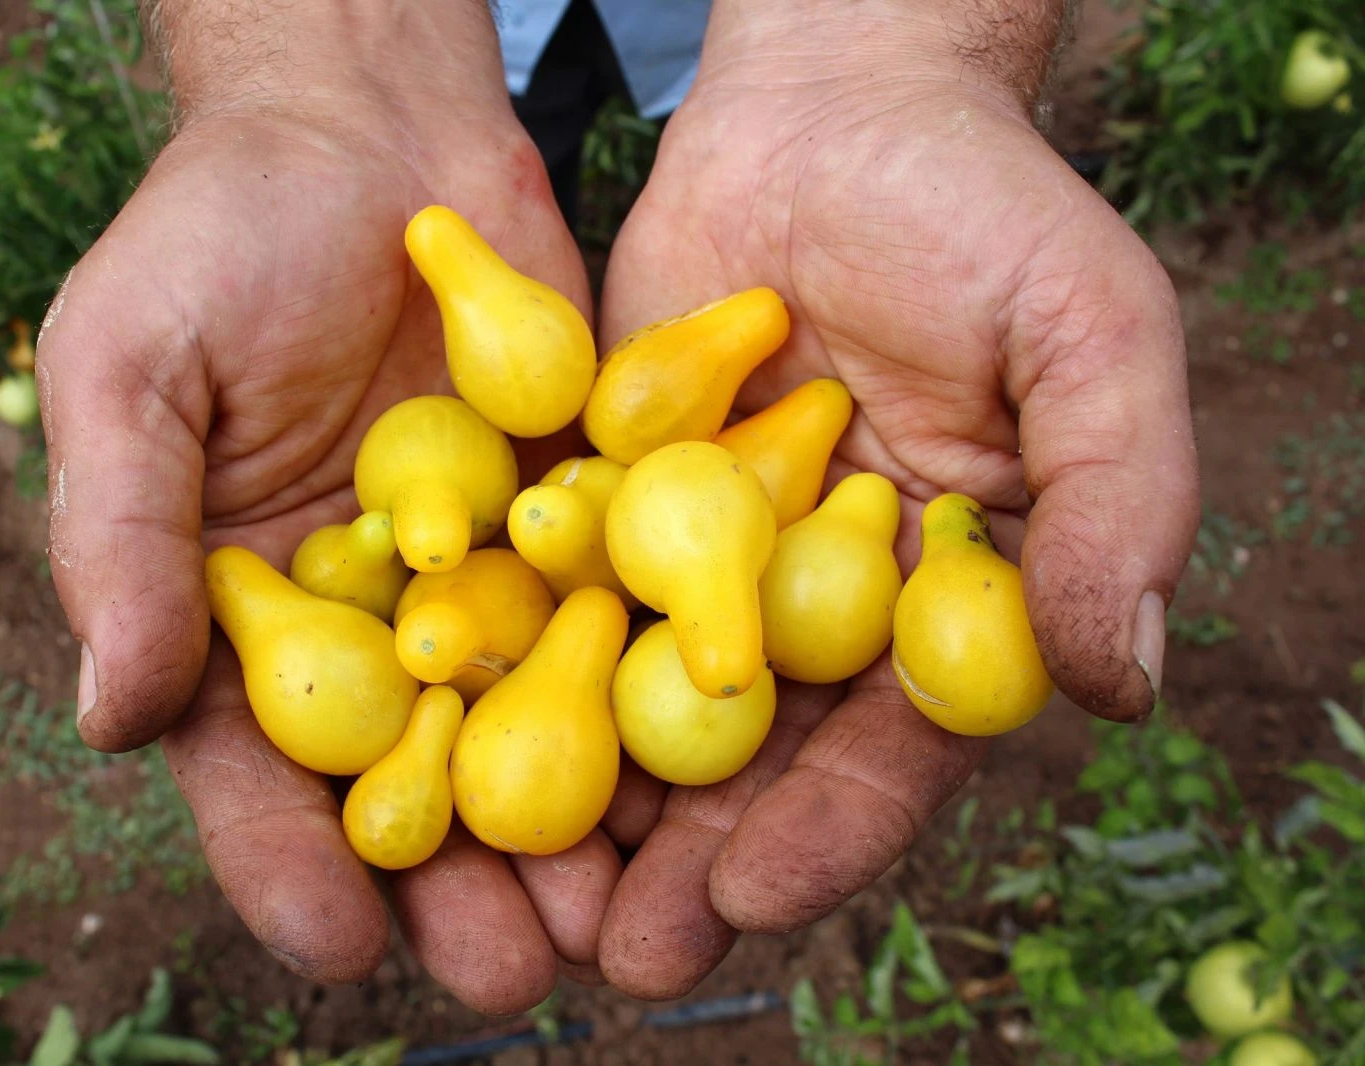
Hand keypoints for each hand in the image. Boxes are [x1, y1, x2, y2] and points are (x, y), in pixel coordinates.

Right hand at [35, 6, 625, 1011]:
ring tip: (619, 920)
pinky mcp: (578, 516)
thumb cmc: (215, 235)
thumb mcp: (130, 369)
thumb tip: (111, 720)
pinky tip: (696, 769)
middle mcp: (370, 616)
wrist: (368, 127)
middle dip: (457, 885)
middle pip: (411, 779)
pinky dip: (649, 691)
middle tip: (513, 973)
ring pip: (527, 726)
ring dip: (570, 828)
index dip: (288, 861)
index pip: (255, 764)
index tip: (336, 942)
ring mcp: (483, 574)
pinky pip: (614, 614)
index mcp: (241, 610)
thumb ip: (120, 540)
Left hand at [592, 0, 1199, 996]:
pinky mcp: (605, 491)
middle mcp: (805, 599)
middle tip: (622, 958)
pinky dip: (509, 653)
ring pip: (635, 693)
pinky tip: (451, 725)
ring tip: (518, 887)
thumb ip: (1115, 502)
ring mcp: (695, 550)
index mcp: (927, 601)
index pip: (884, 747)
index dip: (828, 828)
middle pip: (745, 754)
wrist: (836, 104)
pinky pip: (555, 581)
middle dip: (688, 857)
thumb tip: (1119, 684)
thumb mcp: (1090, 338)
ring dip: (582, 791)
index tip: (757, 899)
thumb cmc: (986, 211)